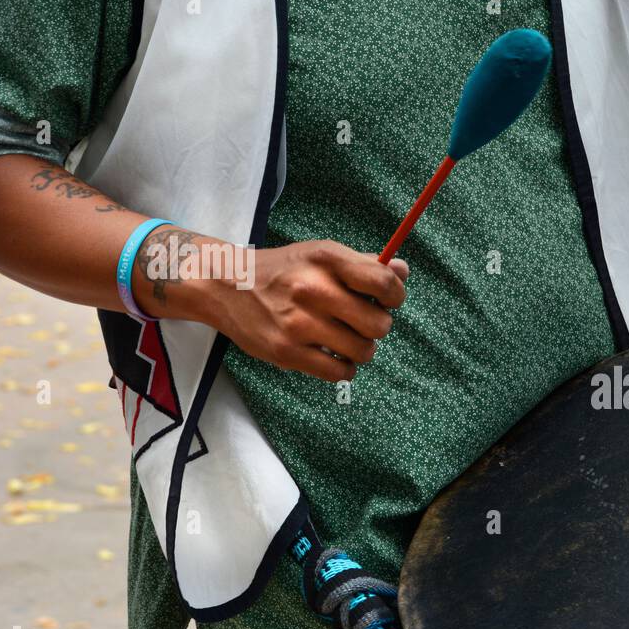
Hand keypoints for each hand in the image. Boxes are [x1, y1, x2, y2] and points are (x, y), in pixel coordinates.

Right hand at [203, 240, 407, 381]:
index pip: (384, 283)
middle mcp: (312, 290)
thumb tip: (403, 271)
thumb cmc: (283, 271)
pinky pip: (338, 373)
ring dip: (362, 349)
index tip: (387, 300)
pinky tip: (333, 356)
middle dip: (378, 326)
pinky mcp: (286, 352)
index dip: (395, 296)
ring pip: (363, 351)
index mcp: (326, 260)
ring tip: (347, 340)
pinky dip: (344, 369)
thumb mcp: (320, 255)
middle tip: (363, 323)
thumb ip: (363, 264)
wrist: (225, 285)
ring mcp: (298, 323)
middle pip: (379, 324)